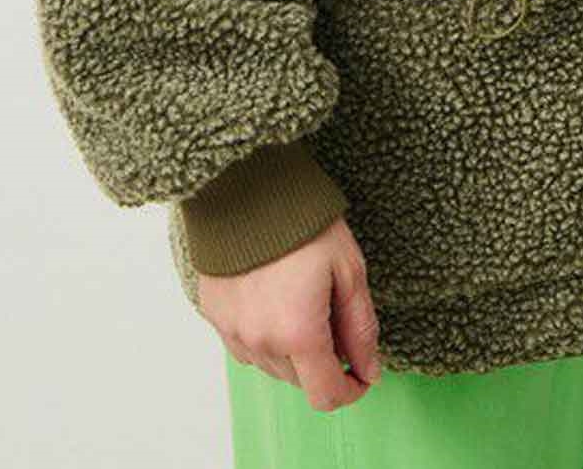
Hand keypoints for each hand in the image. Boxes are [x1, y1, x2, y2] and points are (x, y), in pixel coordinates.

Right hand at [199, 215, 382, 412]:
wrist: (247, 186)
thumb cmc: (302, 221)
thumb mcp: (349, 269)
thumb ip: (361, 327)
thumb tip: (369, 369)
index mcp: (299, 333)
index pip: (326, 395)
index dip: (350, 391)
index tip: (361, 374)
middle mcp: (261, 342)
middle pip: (300, 380)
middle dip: (323, 361)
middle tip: (333, 314)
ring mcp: (232, 331)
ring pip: (272, 365)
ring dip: (292, 349)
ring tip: (301, 298)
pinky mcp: (213, 315)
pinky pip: (245, 344)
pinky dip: (264, 334)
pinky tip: (274, 297)